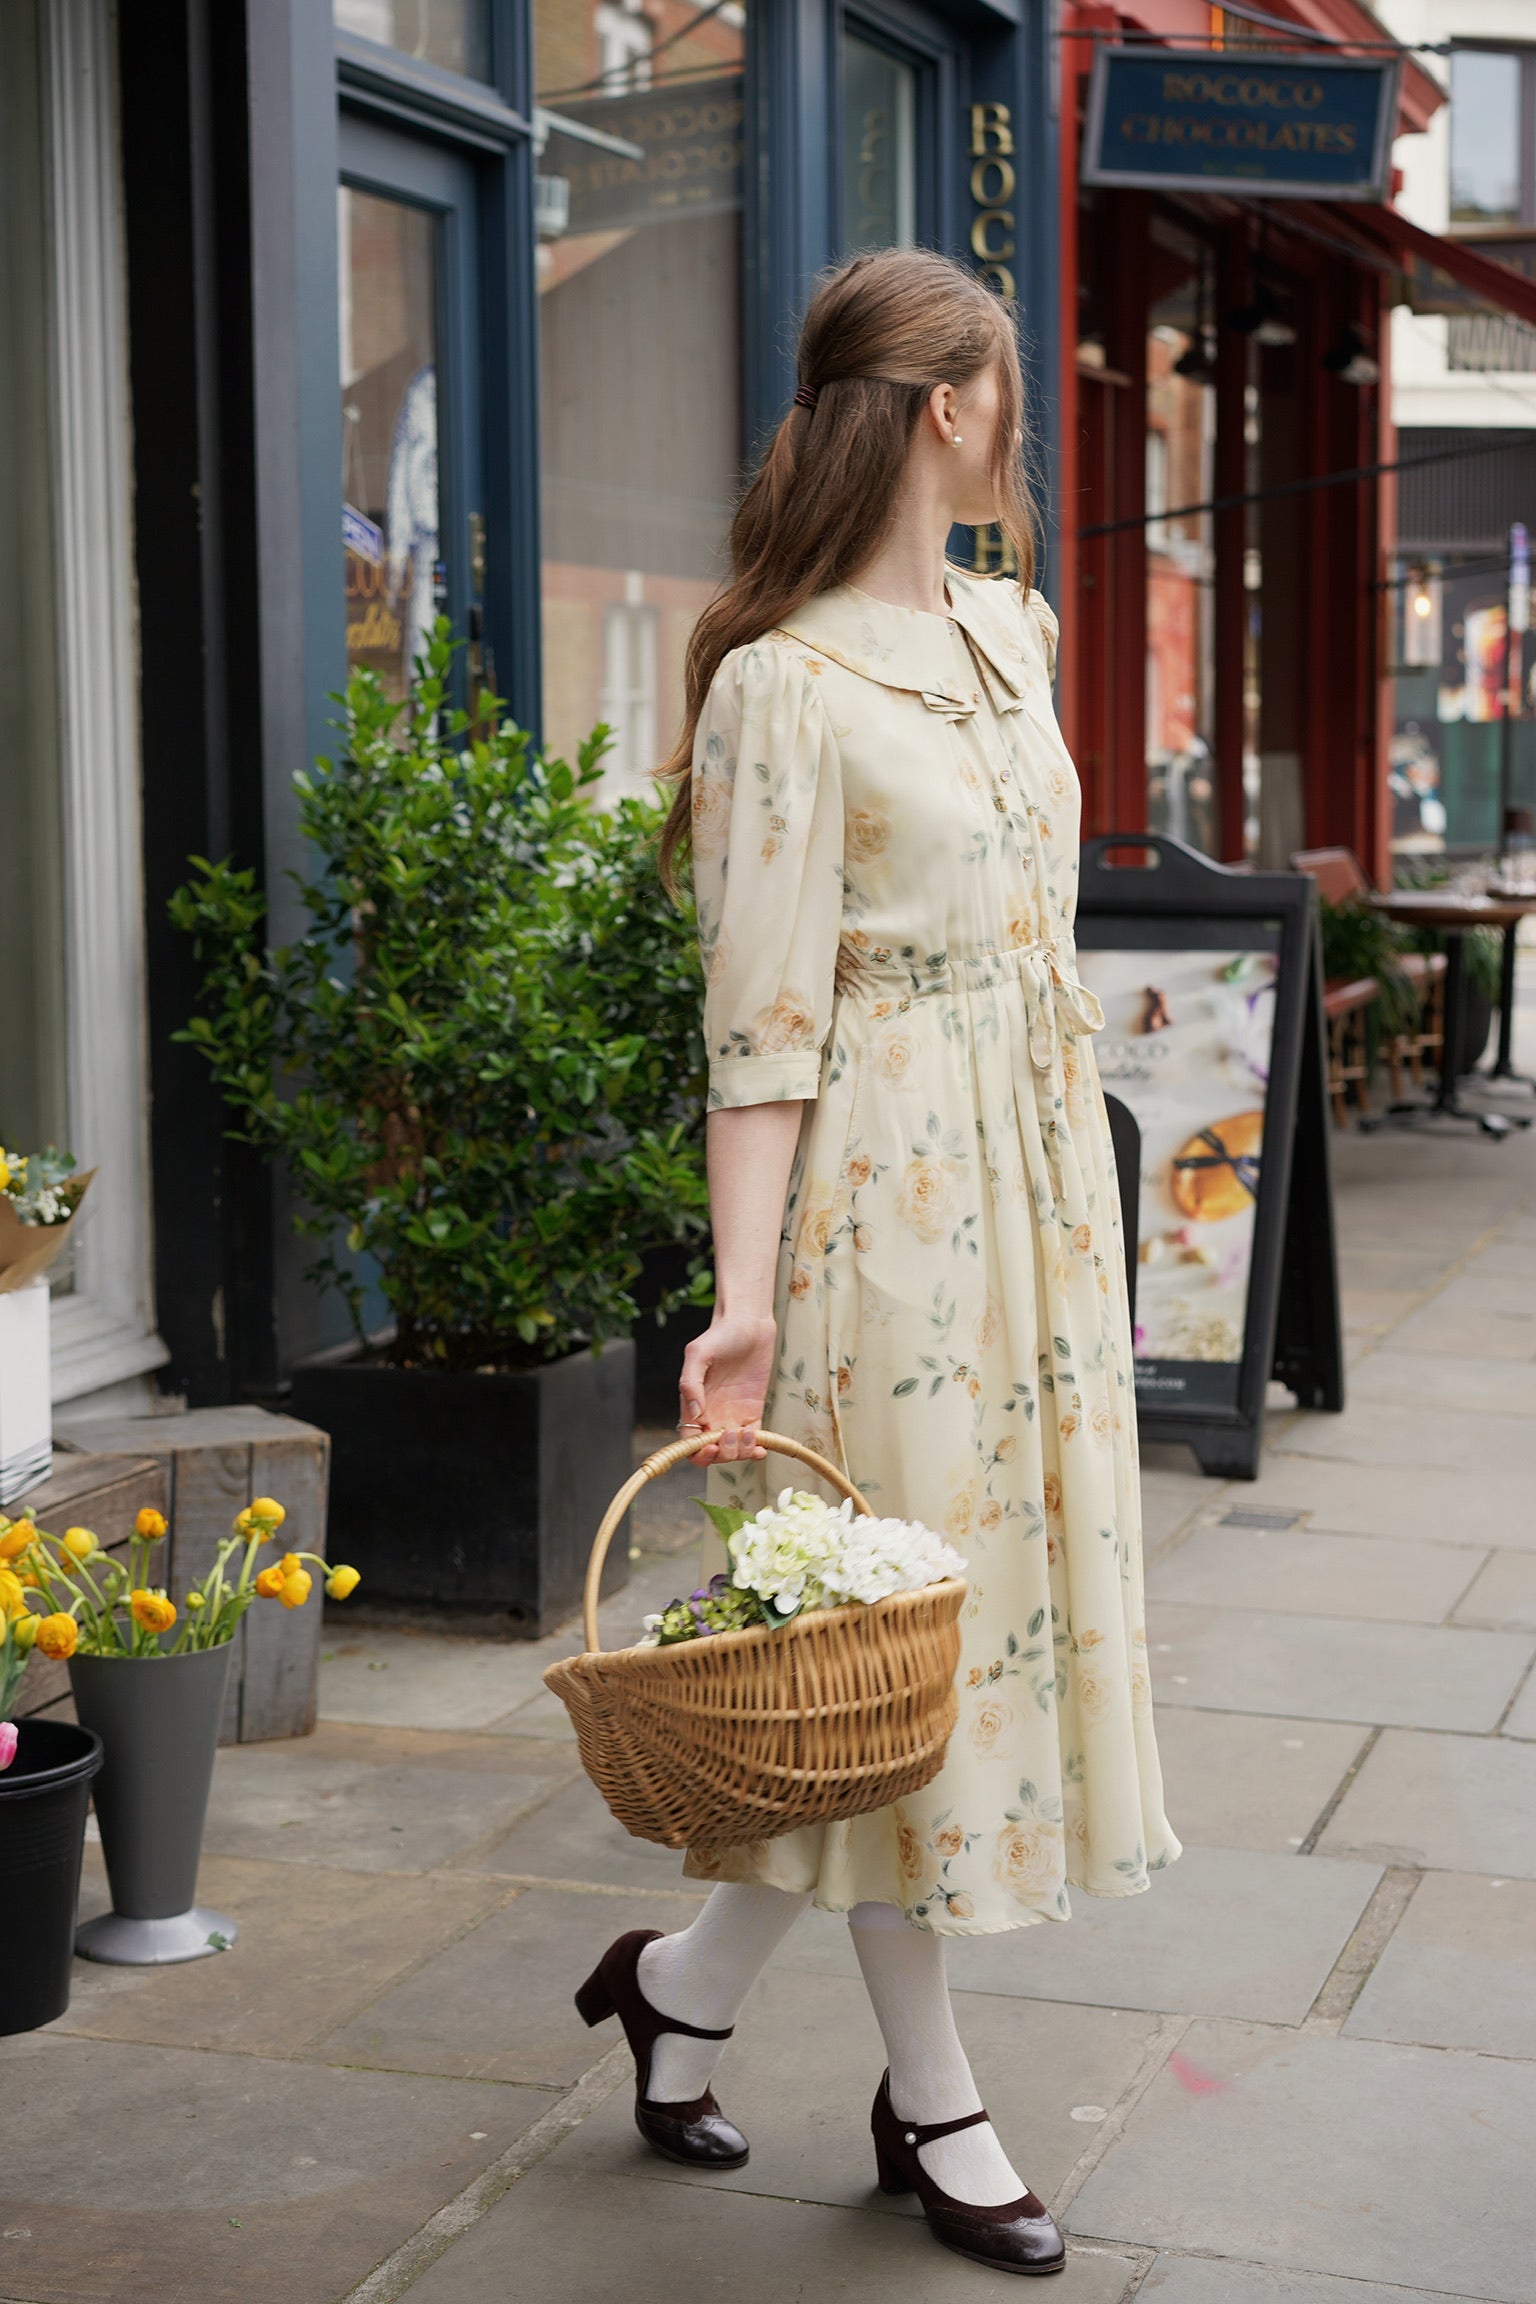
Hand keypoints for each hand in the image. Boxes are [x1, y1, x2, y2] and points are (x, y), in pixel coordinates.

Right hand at [679, 1311, 776, 1463]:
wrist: (749, 1323)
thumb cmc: (720, 1334)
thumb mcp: (698, 1353)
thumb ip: (690, 1382)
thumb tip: (695, 1414)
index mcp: (693, 1405)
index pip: (689, 1442)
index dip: (698, 1451)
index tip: (711, 1444)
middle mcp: (711, 1414)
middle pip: (712, 1452)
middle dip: (723, 1453)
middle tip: (732, 1433)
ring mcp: (733, 1414)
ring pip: (733, 1451)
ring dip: (740, 1452)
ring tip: (748, 1434)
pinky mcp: (753, 1411)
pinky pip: (753, 1440)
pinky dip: (756, 1449)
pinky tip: (761, 1447)